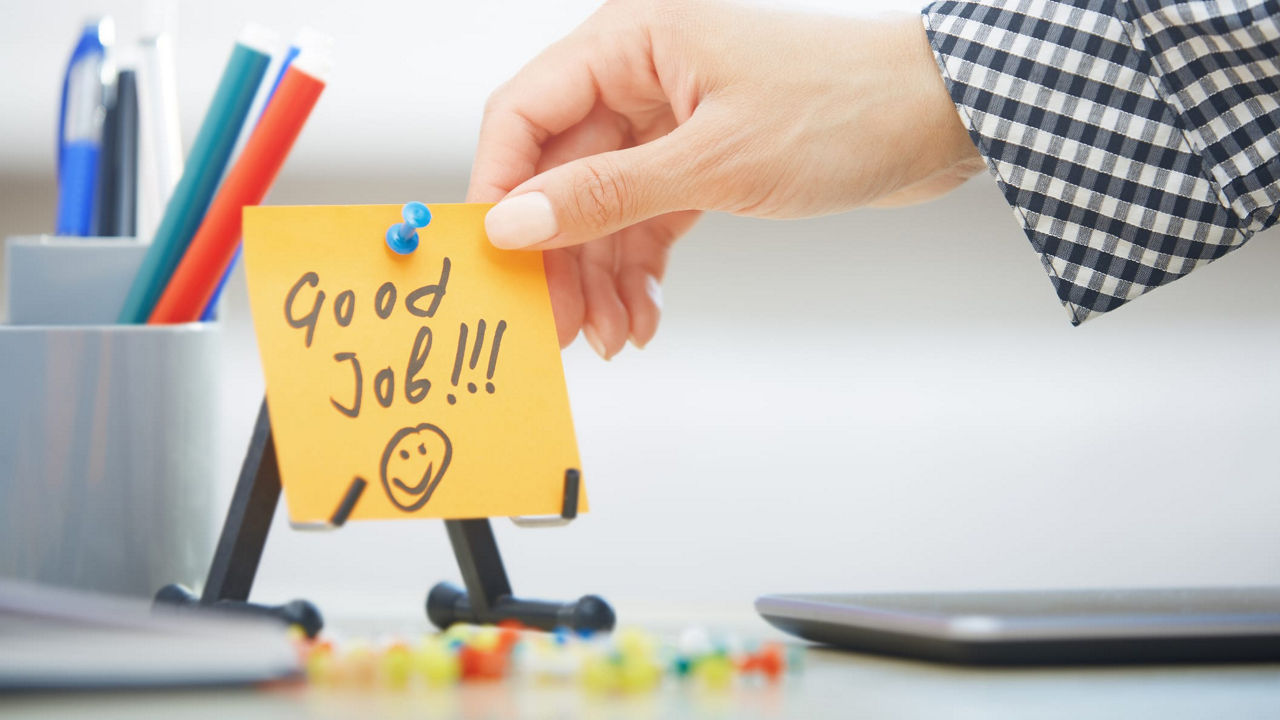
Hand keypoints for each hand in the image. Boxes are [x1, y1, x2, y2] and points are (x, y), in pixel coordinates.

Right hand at [467, 0, 982, 357]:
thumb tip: (514, 222)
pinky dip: (640, 266)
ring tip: (608, 335)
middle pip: (562, 171)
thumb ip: (605, 194)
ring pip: (603, 204)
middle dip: (559, 254)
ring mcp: (671, 119)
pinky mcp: (701, 158)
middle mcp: (642, 75)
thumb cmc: (845, 108)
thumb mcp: (712, 162)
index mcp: (631, 42)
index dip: (498, 188)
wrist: (939, 118)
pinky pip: (646, 216)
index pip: (526, 112)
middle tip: (555, 324)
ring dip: (601, 273)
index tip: (492, 260)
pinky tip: (640, 313)